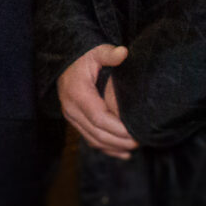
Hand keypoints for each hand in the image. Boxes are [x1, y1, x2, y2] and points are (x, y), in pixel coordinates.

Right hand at [56, 42, 136, 158]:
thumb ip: (108, 54)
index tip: (135, 132)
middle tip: (140, 141)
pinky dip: (107, 149)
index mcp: (77, 94)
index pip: (99, 118)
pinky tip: (123, 154)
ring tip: (135, 147)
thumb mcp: (95, 52)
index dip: (118, 128)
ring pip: (93, 140)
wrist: (65, 63)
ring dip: (114, 147)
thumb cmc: (83, 57)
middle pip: (97, 133)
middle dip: (119, 141)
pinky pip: (90, 140)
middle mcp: (71, 109)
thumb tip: (123, 53)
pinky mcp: (74, 122)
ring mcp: (71, 117)